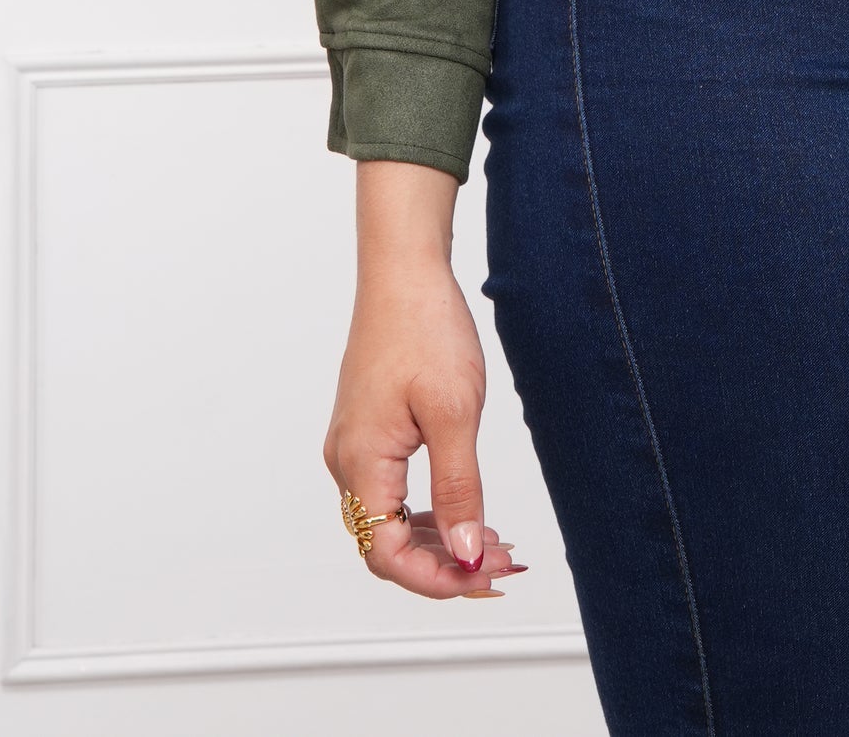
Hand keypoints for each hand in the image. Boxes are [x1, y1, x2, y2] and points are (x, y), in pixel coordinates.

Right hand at [323, 162, 521, 599]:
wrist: (404, 270)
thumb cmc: (424, 327)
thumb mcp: (454, 412)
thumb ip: (458, 490)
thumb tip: (466, 553)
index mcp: (360, 461)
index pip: (386, 553)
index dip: (435, 578)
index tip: (484, 579)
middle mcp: (347, 461)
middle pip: (386, 543)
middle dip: (444, 563)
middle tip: (501, 564)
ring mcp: (354, 445)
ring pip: (390, 520)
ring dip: (439, 539)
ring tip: (493, 542)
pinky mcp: (368, 430)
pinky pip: (391, 492)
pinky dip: (428, 511)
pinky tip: (465, 511)